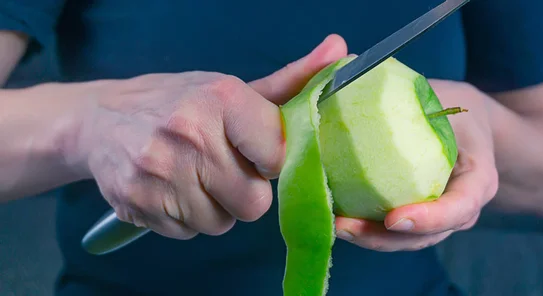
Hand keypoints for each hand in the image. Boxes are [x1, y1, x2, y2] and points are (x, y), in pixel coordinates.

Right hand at [69, 34, 347, 239]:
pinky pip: (188, 233)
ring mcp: (160, 172)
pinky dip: (186, 218)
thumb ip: (290, 80)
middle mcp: (189, 134)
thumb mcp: (229, 88)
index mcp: (220, 99)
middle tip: (222, 167)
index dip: (270, 161)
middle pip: (253, 203)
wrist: (100, 120)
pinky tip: (172, 189)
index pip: (278, 158)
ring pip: (221, 223)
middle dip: (244, 191)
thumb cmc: (176, 102)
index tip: (254, 152)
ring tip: (194, 177)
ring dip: (215, 207)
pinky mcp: (139, 203)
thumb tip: (341, 50)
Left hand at [335, 79, 498, 251]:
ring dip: (369, 239)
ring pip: (406, 241)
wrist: (464, 125)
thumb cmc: (453, 107)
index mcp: (478, 178)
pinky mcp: (415, 216)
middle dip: (385, 238)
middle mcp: (461, 206)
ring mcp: (438, 217)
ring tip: (334, 226)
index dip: (431, 218)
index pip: (461, 207)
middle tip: (345, 226)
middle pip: (427, 235)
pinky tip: (335, 218)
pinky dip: (366, 229)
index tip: (394, 218)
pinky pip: (392, 232)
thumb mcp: (442, 93)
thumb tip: (344, 60)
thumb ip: (406, 88)